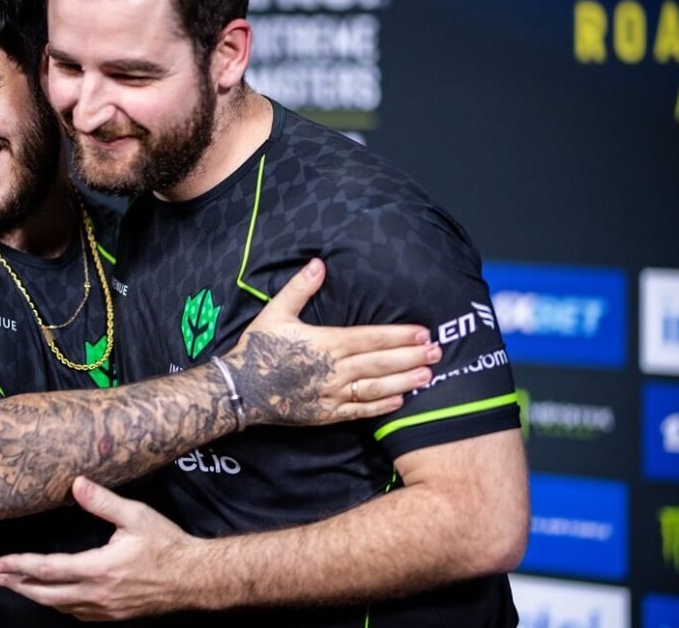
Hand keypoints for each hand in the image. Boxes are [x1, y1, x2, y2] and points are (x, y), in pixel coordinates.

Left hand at [0, 476, 198, 620]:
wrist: (194, 577)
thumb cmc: (166, 545)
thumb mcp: (135, 515)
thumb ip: (103, 501)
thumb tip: (77, 484)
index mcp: (99, 569)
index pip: (49, 569)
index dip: (22, 565)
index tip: (2, 562)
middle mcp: (98, 594)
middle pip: (48, 595)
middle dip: (21, 585)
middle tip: (1, 576)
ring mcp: (106, 609)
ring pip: (61, 607)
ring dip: (37, 596)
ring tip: (21, 586)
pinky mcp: (115, 615)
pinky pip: (79, 614)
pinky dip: (60, 606)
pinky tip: (57, 599)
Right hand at [226, 258, 438, 426]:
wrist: (240, 389)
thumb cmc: (258, 348)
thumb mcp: (276, 312)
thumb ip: (300, 288)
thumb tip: (319, 264)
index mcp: (326, 342)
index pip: (371, 338)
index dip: (399, 335)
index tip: (423, 332)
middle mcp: (334, 369)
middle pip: (380, 363)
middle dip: (411, 356)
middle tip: (438, 352)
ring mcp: (331, 394)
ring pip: (375, 387)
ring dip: (404, 381)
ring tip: (427, 376)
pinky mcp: (326, 414)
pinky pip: (359, 411)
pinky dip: (381, 407)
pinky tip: (399, 401)